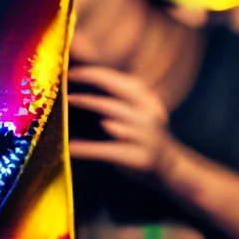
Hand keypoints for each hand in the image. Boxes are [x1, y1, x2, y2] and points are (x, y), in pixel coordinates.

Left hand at [67, 63, 185, 184]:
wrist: (172, 167)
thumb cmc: (146, 136)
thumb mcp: (140, 112)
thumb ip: (119, 99)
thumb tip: (87, 81)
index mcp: (147, 100)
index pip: (119, 80)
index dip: (94, 73)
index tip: (71, 72)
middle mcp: (148, 114)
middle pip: (116, 93)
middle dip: (89, 84)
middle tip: (65, 82)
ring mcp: (146, 136)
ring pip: (112, 118)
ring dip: (88, 105)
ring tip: (66, 105)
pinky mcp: (139, 158)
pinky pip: (107, 150)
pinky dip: (87, 149)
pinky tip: (71, 148)